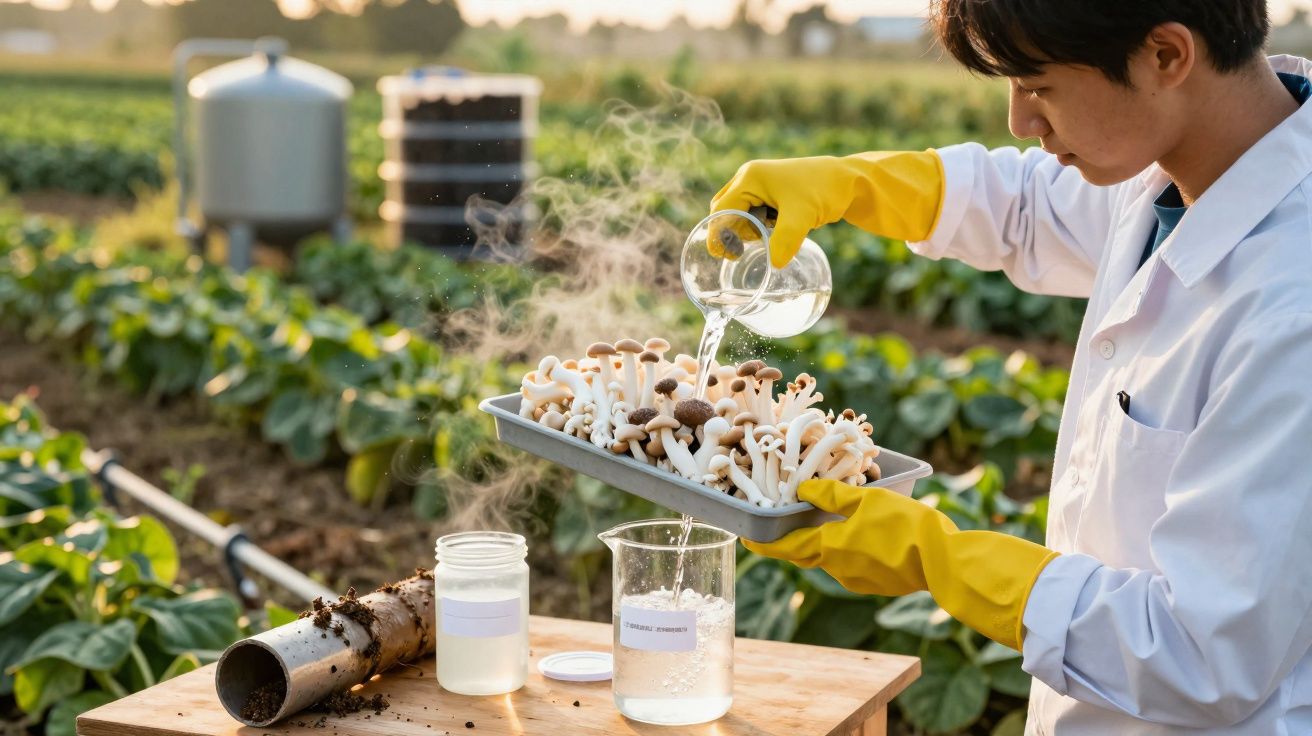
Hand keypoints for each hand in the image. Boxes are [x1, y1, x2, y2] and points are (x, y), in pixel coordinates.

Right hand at [710, 151, 945, 268]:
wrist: (850, 181)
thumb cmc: (825, 190)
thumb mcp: (804, 216)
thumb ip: (786, 239)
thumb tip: (774, 265)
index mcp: (750, 177)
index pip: (721, 209)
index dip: (719, 234)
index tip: (729, 255)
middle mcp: (750, 177)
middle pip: (725, 210)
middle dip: (732, 232)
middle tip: (747, 250)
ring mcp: (759, 184)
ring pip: (738, 213)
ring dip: (746, 230)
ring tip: (766, 238)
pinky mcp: (770, 193)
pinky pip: (752, 213)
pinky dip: (757, 227)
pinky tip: (774, 233)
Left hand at [744, 479, 1058, 649]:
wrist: (945, 563)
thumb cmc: (904, 526)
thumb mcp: (866, 499)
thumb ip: (832, 494)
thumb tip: (802, 488)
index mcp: (829, 548)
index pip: (785, 547)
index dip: (763, 543)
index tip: (746, 538)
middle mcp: (837, 569)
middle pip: (804, 554)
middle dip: (790, 541)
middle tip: (782, 525)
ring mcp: (857, 581)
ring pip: (830, 558)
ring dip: (823, 542)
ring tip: (826, 521)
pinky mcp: (876, 584)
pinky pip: (851, 564)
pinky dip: (846, 549)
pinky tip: (861, 534)